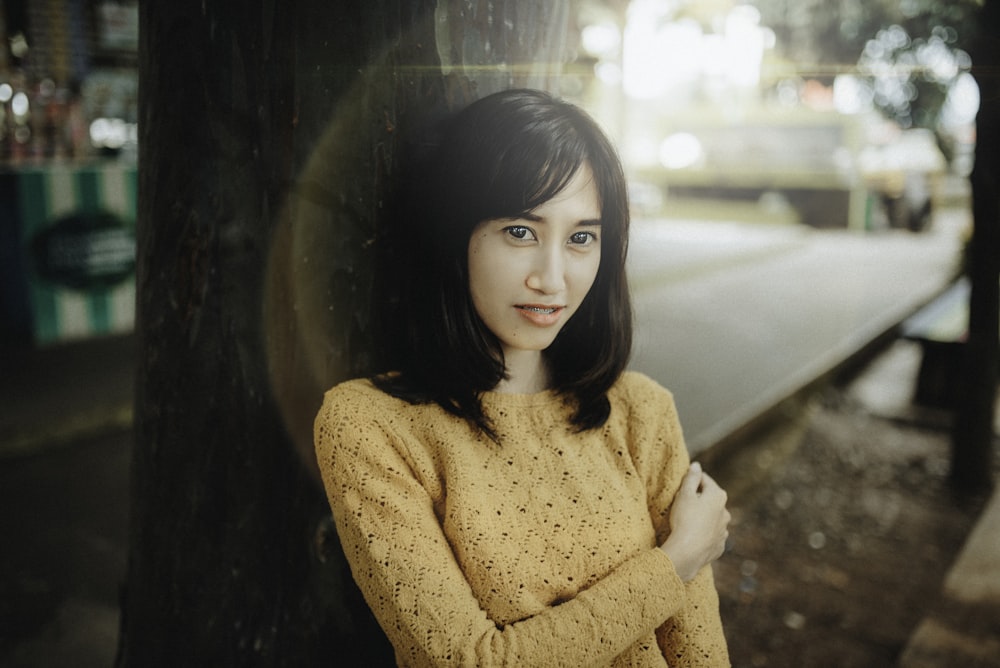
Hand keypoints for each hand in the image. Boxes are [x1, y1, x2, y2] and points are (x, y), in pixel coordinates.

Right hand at [659, 462, 730, 581]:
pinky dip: (704, 532)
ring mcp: (723, 530)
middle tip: (682, 502)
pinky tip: (693, 535)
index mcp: (718, 496)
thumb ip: (691, 478)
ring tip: (687, 520)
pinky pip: (711, 534)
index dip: (692, 480)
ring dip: (703, 516)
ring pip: (712, 518)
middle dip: (698, 498)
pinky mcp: (719, 546)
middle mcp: (725, 512)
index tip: (681, 483)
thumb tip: (697, 465)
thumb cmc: (685, 519)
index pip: (705, 480)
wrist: (688, 552)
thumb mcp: (684, 494)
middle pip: (710, 499)